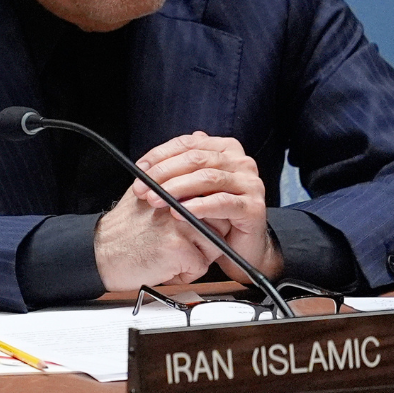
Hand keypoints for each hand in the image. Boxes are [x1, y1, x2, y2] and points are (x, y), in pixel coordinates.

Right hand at [93, 185, 225, 291]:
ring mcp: (180, 223)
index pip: (213, 201)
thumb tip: (204, 195)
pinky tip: (164, 266)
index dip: (207, 221)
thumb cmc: (123, 231)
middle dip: (208, 240)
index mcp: (174, 188)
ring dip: (197, 258)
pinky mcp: (178, 246)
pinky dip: (185, 274)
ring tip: (171, 256)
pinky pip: (200, 266)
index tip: (195, 229)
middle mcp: (179, 201)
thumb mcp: (147, 198)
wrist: (100, 253)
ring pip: (214, 246)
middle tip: (180, 245)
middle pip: (220, 222)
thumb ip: (175, 194)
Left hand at [133, 132, 282, 283]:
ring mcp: (250, 182)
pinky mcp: (253, 206)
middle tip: (142, 188)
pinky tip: (179, 212)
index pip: (188, 144)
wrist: (238, 248)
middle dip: (164, 173)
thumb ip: (174, 172)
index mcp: (225, 149)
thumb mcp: (191, 189)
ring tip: (156, 200)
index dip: (160, 155)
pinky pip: (222, 202)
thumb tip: (144, 165)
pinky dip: (197, 206)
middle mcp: (241, 161)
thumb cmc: (212, 216)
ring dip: (176, 189)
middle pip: (196, 159)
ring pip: (207, 178)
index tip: (139, 169)